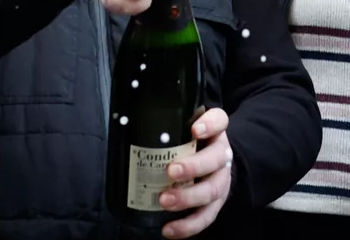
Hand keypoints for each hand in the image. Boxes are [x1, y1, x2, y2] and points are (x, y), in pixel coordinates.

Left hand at [160, 108, 232, 237]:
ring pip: (212, 189)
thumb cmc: (190, 145)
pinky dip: (188, 226)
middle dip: (194, 166)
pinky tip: (169, 229)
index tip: (195, 129)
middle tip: (171, 170)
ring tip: (165, 201)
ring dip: (188, 197)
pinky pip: (206, 217)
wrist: (214, 164)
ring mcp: (221, 180)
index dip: (210, 125)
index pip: (219, 121)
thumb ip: (168, 126)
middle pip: (215, 159)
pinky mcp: (216, 203)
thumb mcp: (184, 129)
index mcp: (215, 132)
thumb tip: (128, 124)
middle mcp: (221, 155)